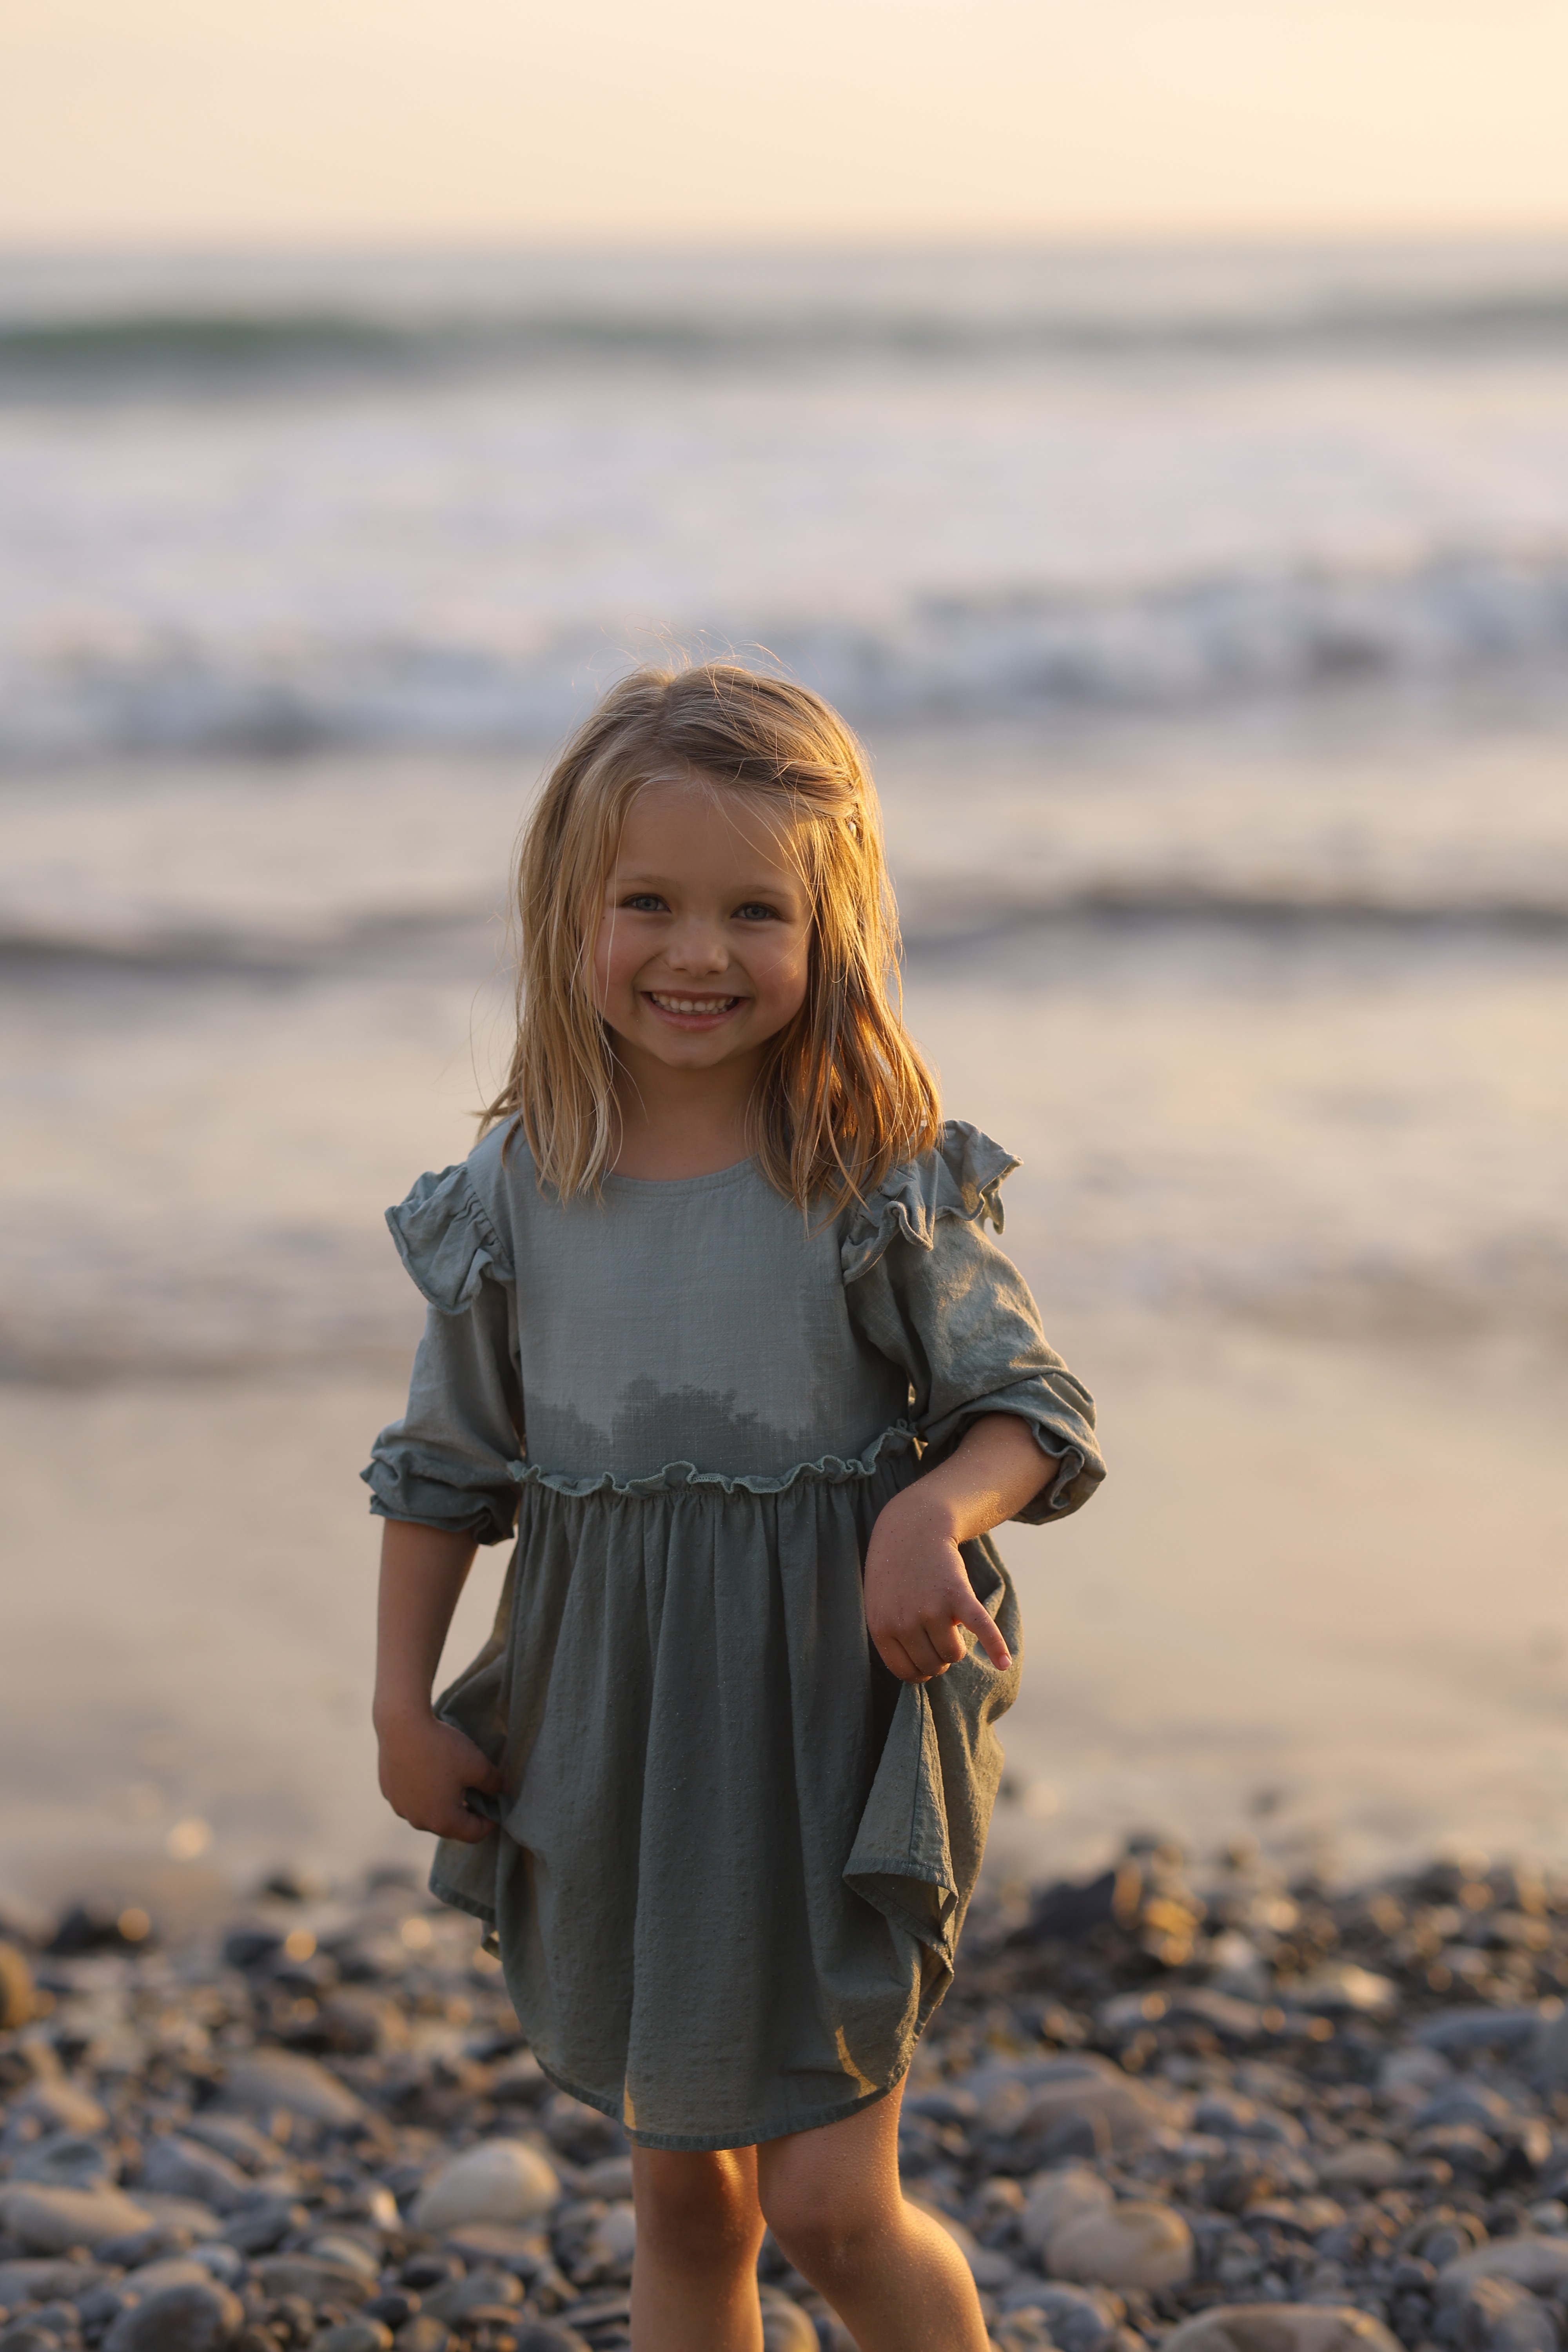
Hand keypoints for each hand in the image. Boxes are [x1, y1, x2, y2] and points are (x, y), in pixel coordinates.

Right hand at [376, 1704, 504, 1842]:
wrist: (402, 1725)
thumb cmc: (442, 1747)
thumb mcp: (478, 1765)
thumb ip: (495, 1784)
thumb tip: (503, 1791)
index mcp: (443, 1821)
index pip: (474, 1834)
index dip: (490, 1821)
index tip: (496, 1804)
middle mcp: (418, 1822)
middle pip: (450, 1826)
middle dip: (466, 1812)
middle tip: (476, 1789)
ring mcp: (400, 1808)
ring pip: (429, 1812)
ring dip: (442, 1802)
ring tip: (451, 1778)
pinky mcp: (389, 1793)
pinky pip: (412, 1799)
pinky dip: (423, 1791)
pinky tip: (429, 1770)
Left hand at [863, 1487, 1011, 1684]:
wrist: (913, 1527)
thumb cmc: (895, 1571)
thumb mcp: (879, 1604)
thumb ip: (892, 1636)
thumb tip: (919, 1673)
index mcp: (881, 1627)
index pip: (906, 1672)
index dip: (921, 1670)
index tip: (926, 1659)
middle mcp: (905, 1622)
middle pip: (933, 1665)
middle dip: (939, 1656)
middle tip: (938, 1634)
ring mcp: (932, 1609)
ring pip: (955, 1654)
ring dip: (958, 1646)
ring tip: (951, 1625)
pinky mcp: (958, 1595)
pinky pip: (981, 1629)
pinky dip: (996, 1647)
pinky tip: (1004, 1663)